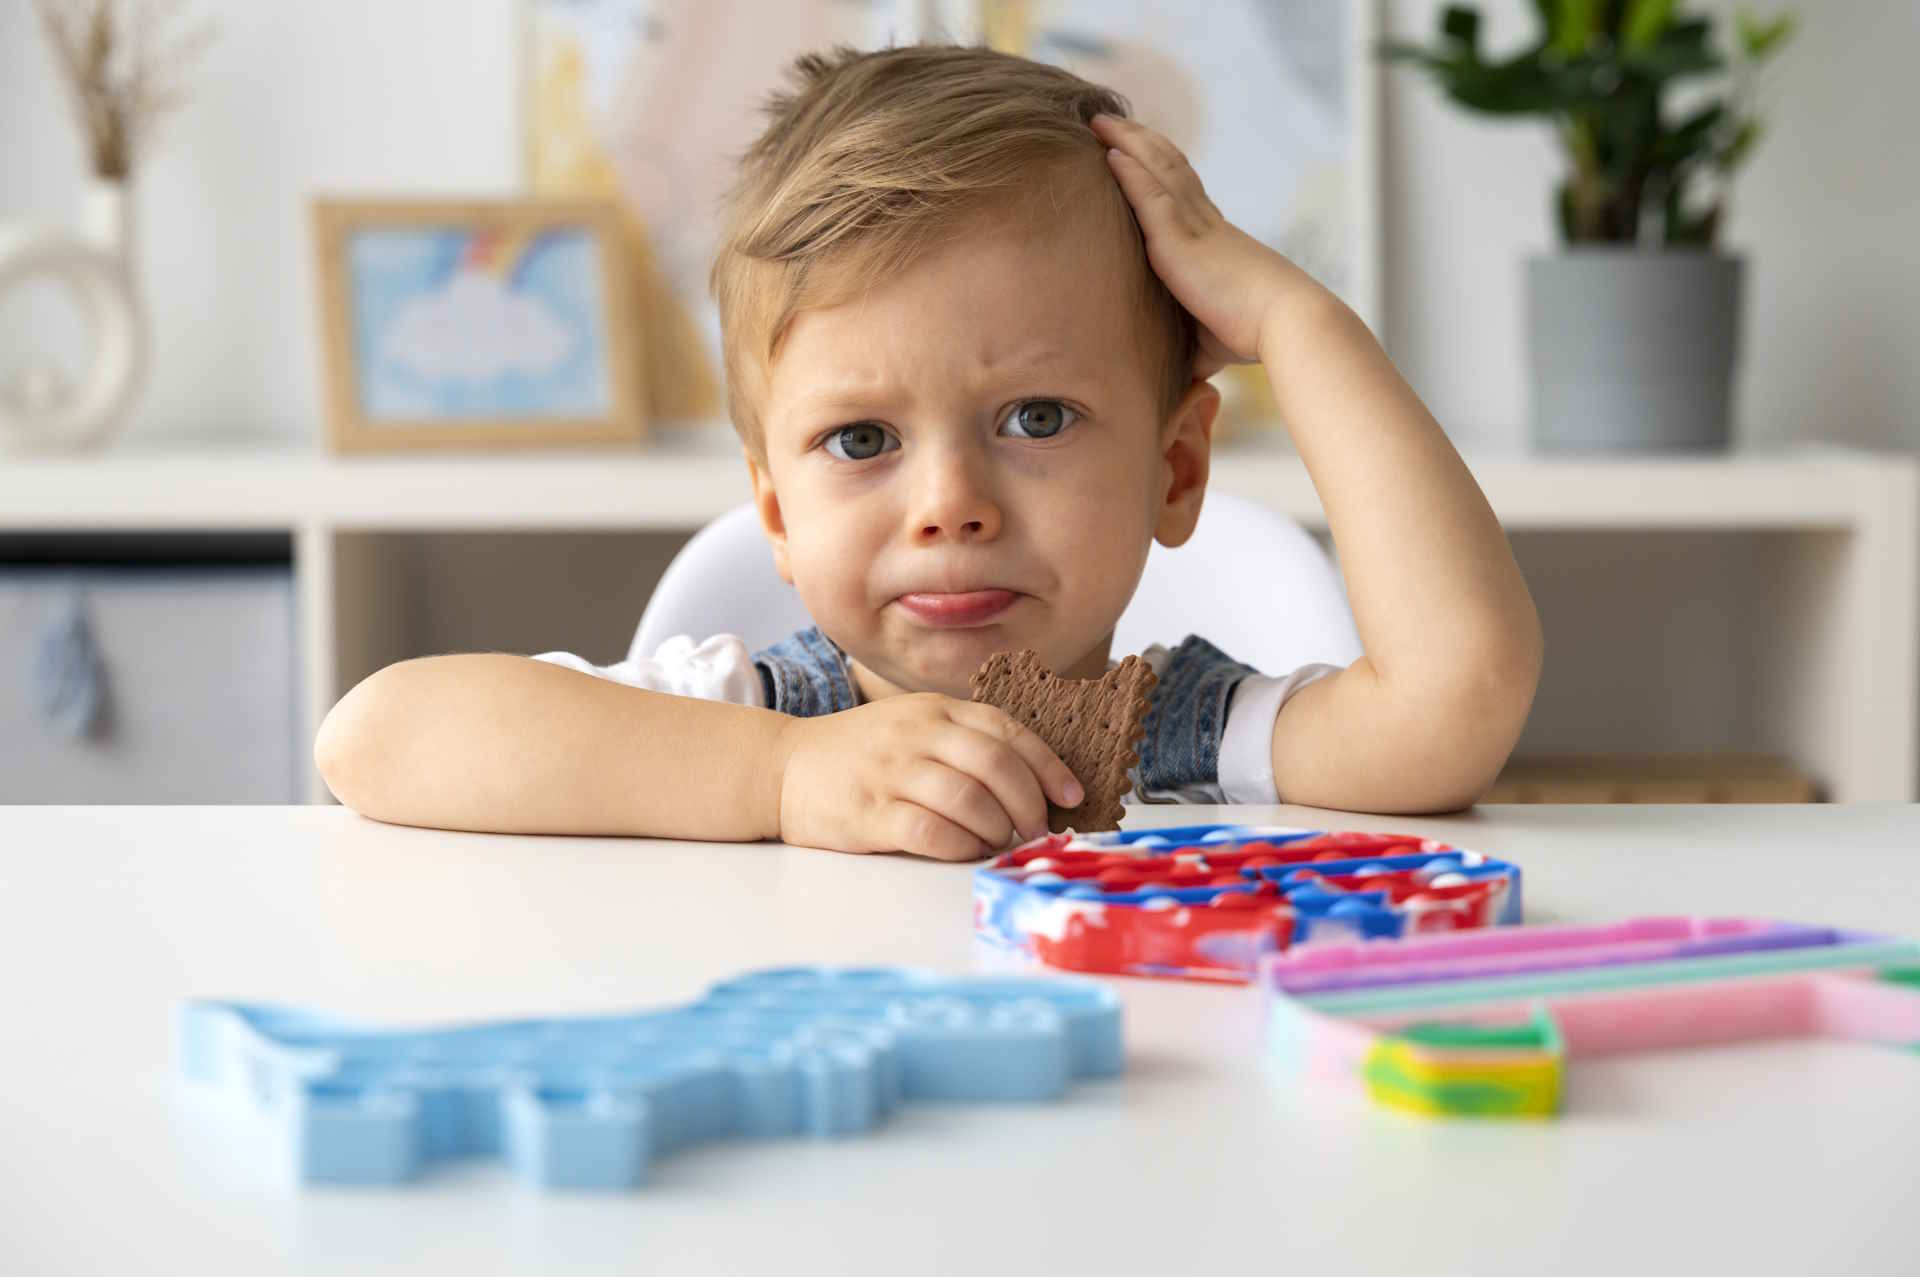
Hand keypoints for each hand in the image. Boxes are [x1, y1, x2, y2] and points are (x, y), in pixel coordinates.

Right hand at [770, 694, 1083, 860]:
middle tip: (1037, 829)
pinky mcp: (869, 814)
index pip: (1006, 729)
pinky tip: (965, 851)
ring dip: (997, 829)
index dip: (1047, 763)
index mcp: (934, 710)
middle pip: (995, 766)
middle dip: (1029, 804)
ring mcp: (891, 774)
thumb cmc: (860, 753)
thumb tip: (1032, 782)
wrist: (782, 767)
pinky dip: (960, 847)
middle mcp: (916, 736)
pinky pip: (931, 832)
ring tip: (999, 841)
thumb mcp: (911, 725)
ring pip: (969, 801)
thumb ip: (962, 740)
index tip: (1072, 794)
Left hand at [1089, 112, 1318, 381]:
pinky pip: (1148, 194)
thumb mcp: (1213, 340)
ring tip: (1099, 120)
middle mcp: (1203, 222)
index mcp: (1213, 239)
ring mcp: (1192, 226)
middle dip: (1137, 140)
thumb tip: (1181, 383)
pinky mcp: (1179, 239)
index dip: (1158, 167)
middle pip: (1167, 166)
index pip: (1181, 192)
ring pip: (1156, 169)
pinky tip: (1107, 152)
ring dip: (1127, 142)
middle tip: (1108, 120)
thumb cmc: (1255, 335)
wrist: (1284, 322)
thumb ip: (1193, 347)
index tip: (1136, 149)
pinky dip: (1127, 171)